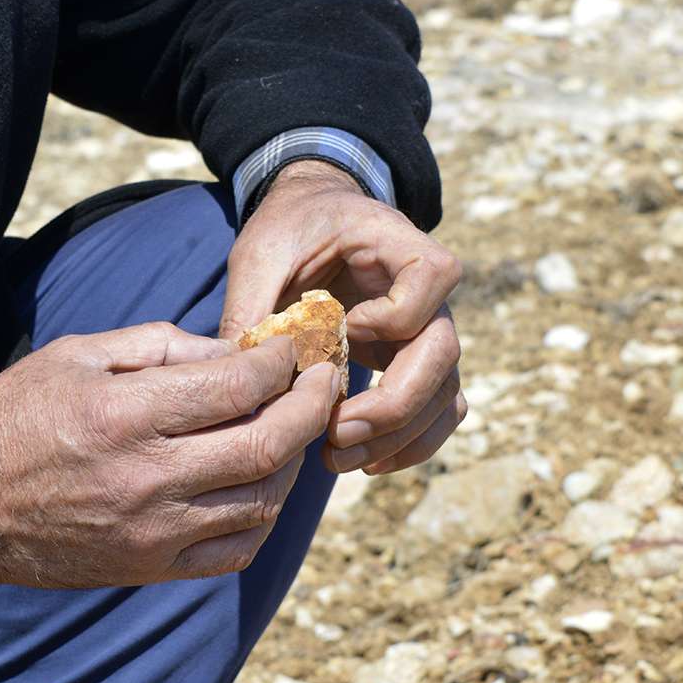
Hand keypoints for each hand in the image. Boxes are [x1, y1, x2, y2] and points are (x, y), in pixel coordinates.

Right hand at [0, 323, 338, 594]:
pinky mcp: (150, 568)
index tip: (294, 350)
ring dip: (295, 460)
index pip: (237, 385)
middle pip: (266, 443)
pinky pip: (235, 550)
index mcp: (125, 412)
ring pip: (262, 499)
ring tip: (295, 428)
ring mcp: (151, 530)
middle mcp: (146, 475)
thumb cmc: (16, 416)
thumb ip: (162, 346)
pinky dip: (264, 517)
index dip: (281, 363)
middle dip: (311, 406)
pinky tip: (263, 485)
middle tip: (325, 382)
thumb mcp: (77, 354)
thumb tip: (236, 351)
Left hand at [219, 161, 464, 476]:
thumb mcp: (261, 252)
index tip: (344, 327)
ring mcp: (429, 331)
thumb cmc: (291, 230)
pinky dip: (410, 445)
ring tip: (338, 459)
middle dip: (393, 404)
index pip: (431, 277)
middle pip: (443, 352)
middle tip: (335, 433)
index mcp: (398, 243)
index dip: (393, 315)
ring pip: (444, 394)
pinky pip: (439, 412)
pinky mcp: (418, 365)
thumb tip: (238, 377)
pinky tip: (364, 461)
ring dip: (398, 436)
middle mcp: (429, 291)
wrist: (314, 221)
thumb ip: (252, 304)